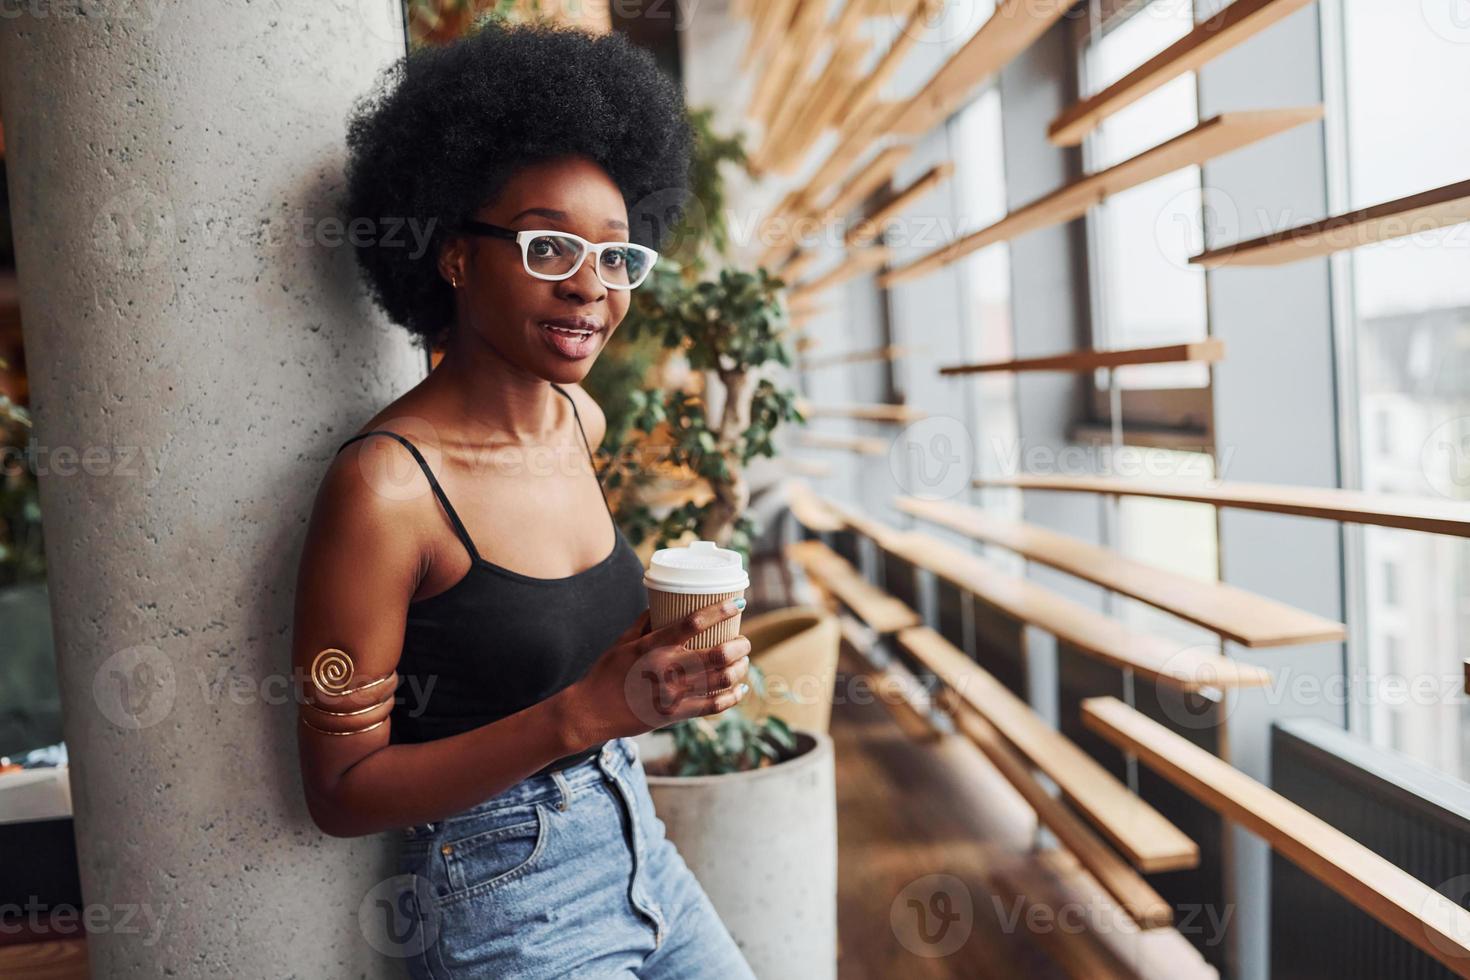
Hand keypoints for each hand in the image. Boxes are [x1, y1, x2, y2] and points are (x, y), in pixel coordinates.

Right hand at [560, 599, 751, 748]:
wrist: (591, 712)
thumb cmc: (606, 672)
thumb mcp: (623, 641)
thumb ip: (645, 622)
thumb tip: (664, 603)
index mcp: (653, 646)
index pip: (694, 623)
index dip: (721, 611)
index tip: (739, 603)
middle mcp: (666, 669)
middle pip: (719, 654)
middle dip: (740, 645)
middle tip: (744, 640)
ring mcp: (673, 695)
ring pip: (722, 680)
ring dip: (740, 668)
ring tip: (744, 661)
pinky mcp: (676, 715)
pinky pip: (714, 706)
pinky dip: (733, 696)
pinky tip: (740, 689)